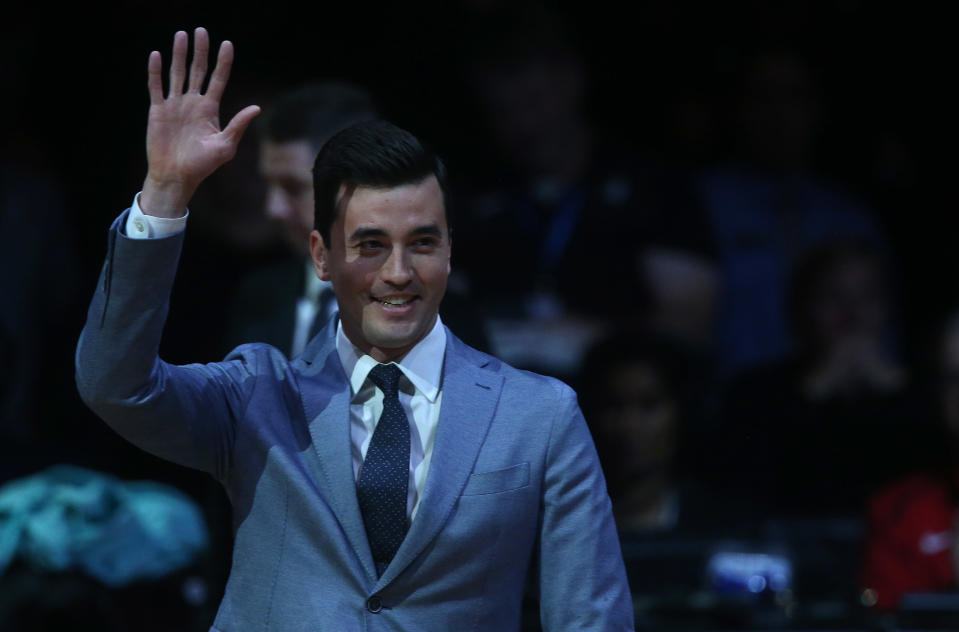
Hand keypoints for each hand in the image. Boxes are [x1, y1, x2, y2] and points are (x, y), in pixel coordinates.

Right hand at [140, 27, 259, 216]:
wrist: (177, 176)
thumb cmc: (203, 165)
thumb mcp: (225, 146)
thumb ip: (238, 125)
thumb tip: (256, 108)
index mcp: (210, 109)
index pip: (218, 79)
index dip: (223, 62)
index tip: (228, 44)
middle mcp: (193, 103)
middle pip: (198, 71)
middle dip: (200, 51)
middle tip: (202, 30)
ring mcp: (175, 105)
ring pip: (177, 73)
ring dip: (179, 55)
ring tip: (181, 35)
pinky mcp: (158, 111)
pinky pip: (156, 87)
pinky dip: (156, 72)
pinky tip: (157, 55)